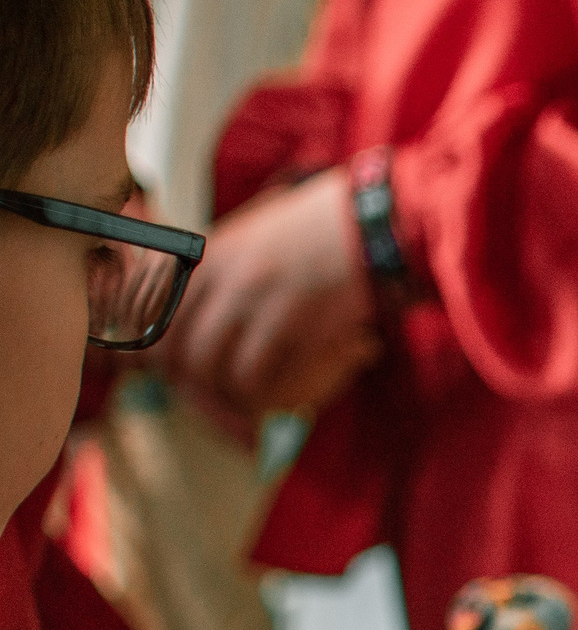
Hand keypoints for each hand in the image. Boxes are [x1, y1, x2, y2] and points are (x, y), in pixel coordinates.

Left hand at [165, 168, 380, 418]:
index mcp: (207, 253)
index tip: (166, 376)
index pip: (149, 310)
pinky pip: (249, 373)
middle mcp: (219, 273)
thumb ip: (227, 271)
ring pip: (206, 364)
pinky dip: (259, 397)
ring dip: (225, 395)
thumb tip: (209, 318)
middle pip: (172, 344)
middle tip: (213, 399)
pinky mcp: (284, 318)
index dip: (151, 352)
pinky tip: (277, 401)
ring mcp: (250, 295)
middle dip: (187, 383)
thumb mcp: (259, 237)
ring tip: (249, 405)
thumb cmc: (327, 231)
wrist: (374, 224)